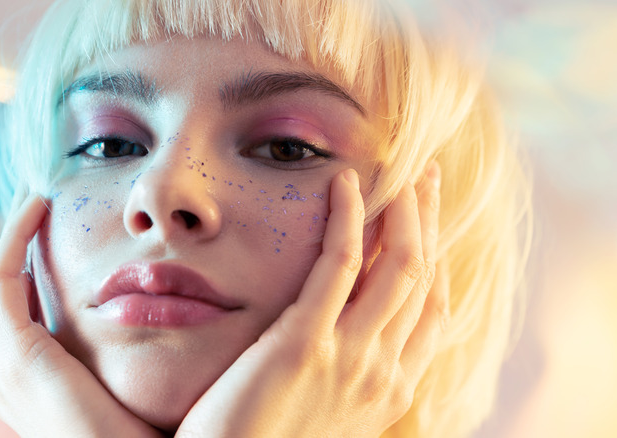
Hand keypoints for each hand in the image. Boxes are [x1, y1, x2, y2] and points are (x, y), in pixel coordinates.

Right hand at [0, 193, 162, 437]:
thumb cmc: (166, 434)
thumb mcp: (149, 381)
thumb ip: (150, 346)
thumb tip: (177, 308)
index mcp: (43, 385)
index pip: (35, 314)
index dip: (44, 271)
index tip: (70, 234)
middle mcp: (14, 378)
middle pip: (16, 296)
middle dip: (27, 248)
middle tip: (47, 204)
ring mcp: (9, 368)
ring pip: (6, 281)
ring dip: (21, 234)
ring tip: (43, 195)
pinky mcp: (17, 353)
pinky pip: (2, 277)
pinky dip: (16, 235)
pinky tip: (41, 202)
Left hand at [175, 164, 448, 437]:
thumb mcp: (323, 413)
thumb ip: (342, 376)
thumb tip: (339, 336)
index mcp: (390, 389)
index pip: (432, 312)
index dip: (436, 260)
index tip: (428, 225)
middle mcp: (384, 372)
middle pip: (423, 278)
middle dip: (431, 223)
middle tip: (428, 177)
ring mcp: (350, 358)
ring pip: (399, 265)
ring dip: (405, 211)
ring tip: (400, 171)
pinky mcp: (303, 345)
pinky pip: (339, 265)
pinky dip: (349, 218)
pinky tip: (343, 185)